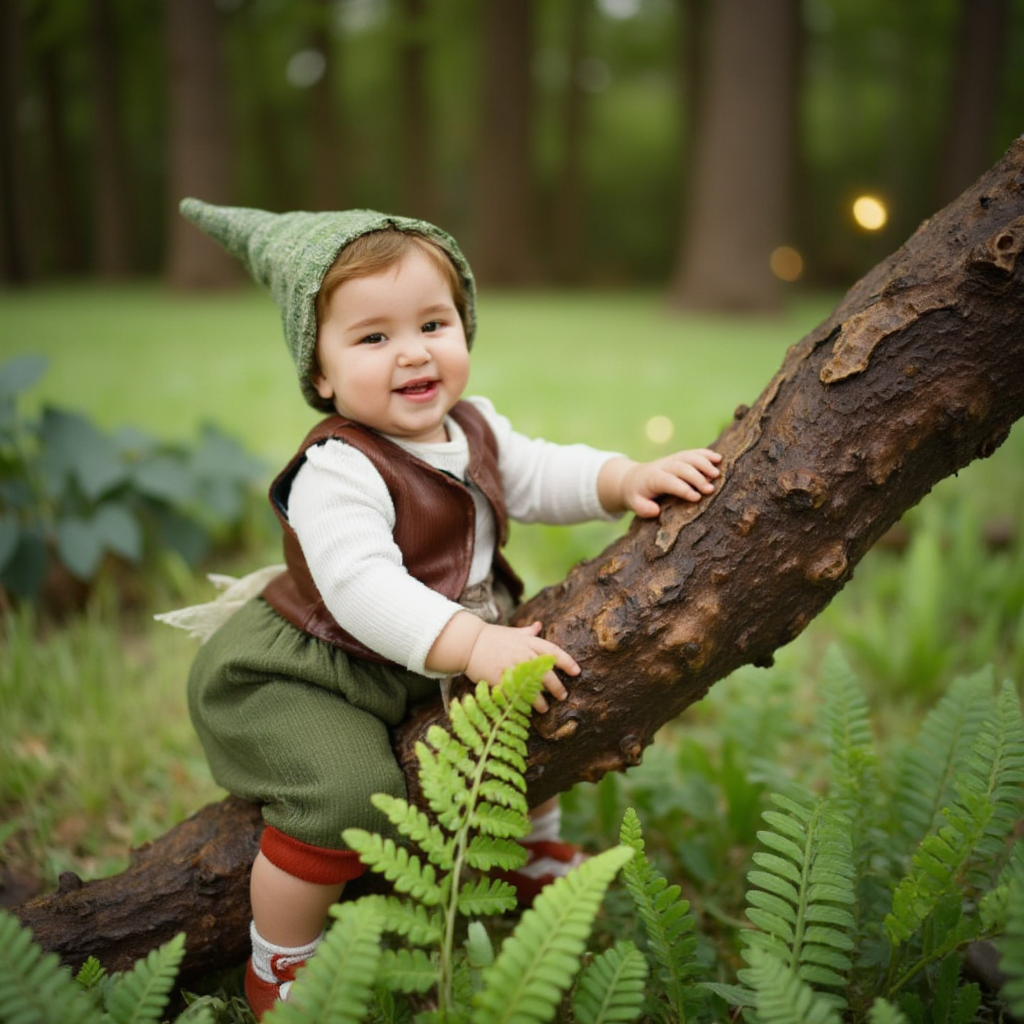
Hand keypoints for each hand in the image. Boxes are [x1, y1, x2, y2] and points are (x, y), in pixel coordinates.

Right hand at [465, 621, 579, 712]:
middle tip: (563, 696)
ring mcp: (512, 668)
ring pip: (533, 688)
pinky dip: (521, 703)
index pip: (554, 652)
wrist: (469, 643)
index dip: (568, 663)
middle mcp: (524, 655)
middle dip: (557, 687)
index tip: (576, 672)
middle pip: (547, 674)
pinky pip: (515, 694)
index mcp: (529, 642)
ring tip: (544, 708)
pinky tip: (525, 710)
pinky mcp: (500, 679)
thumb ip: (528, 632)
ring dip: (541, 700)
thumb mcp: (512, 632)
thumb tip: (539, 626)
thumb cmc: (492, 637)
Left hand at [600, 450, 721, 517]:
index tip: (696, 497)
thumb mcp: (635, 504)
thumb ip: (643, 508)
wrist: (632, 478)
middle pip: (681, 467)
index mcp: (653, 478)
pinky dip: (706, 454)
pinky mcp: (679, 457)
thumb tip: (655, 510)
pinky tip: (719, 459)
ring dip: (704, 463)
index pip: (669, 481)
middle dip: (696, 477)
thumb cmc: (637, 495)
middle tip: (710, 490)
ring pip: (689, 457)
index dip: (683, 488)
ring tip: (717, 475)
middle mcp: (663, 466)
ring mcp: (672, 459)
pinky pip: (693, 452)